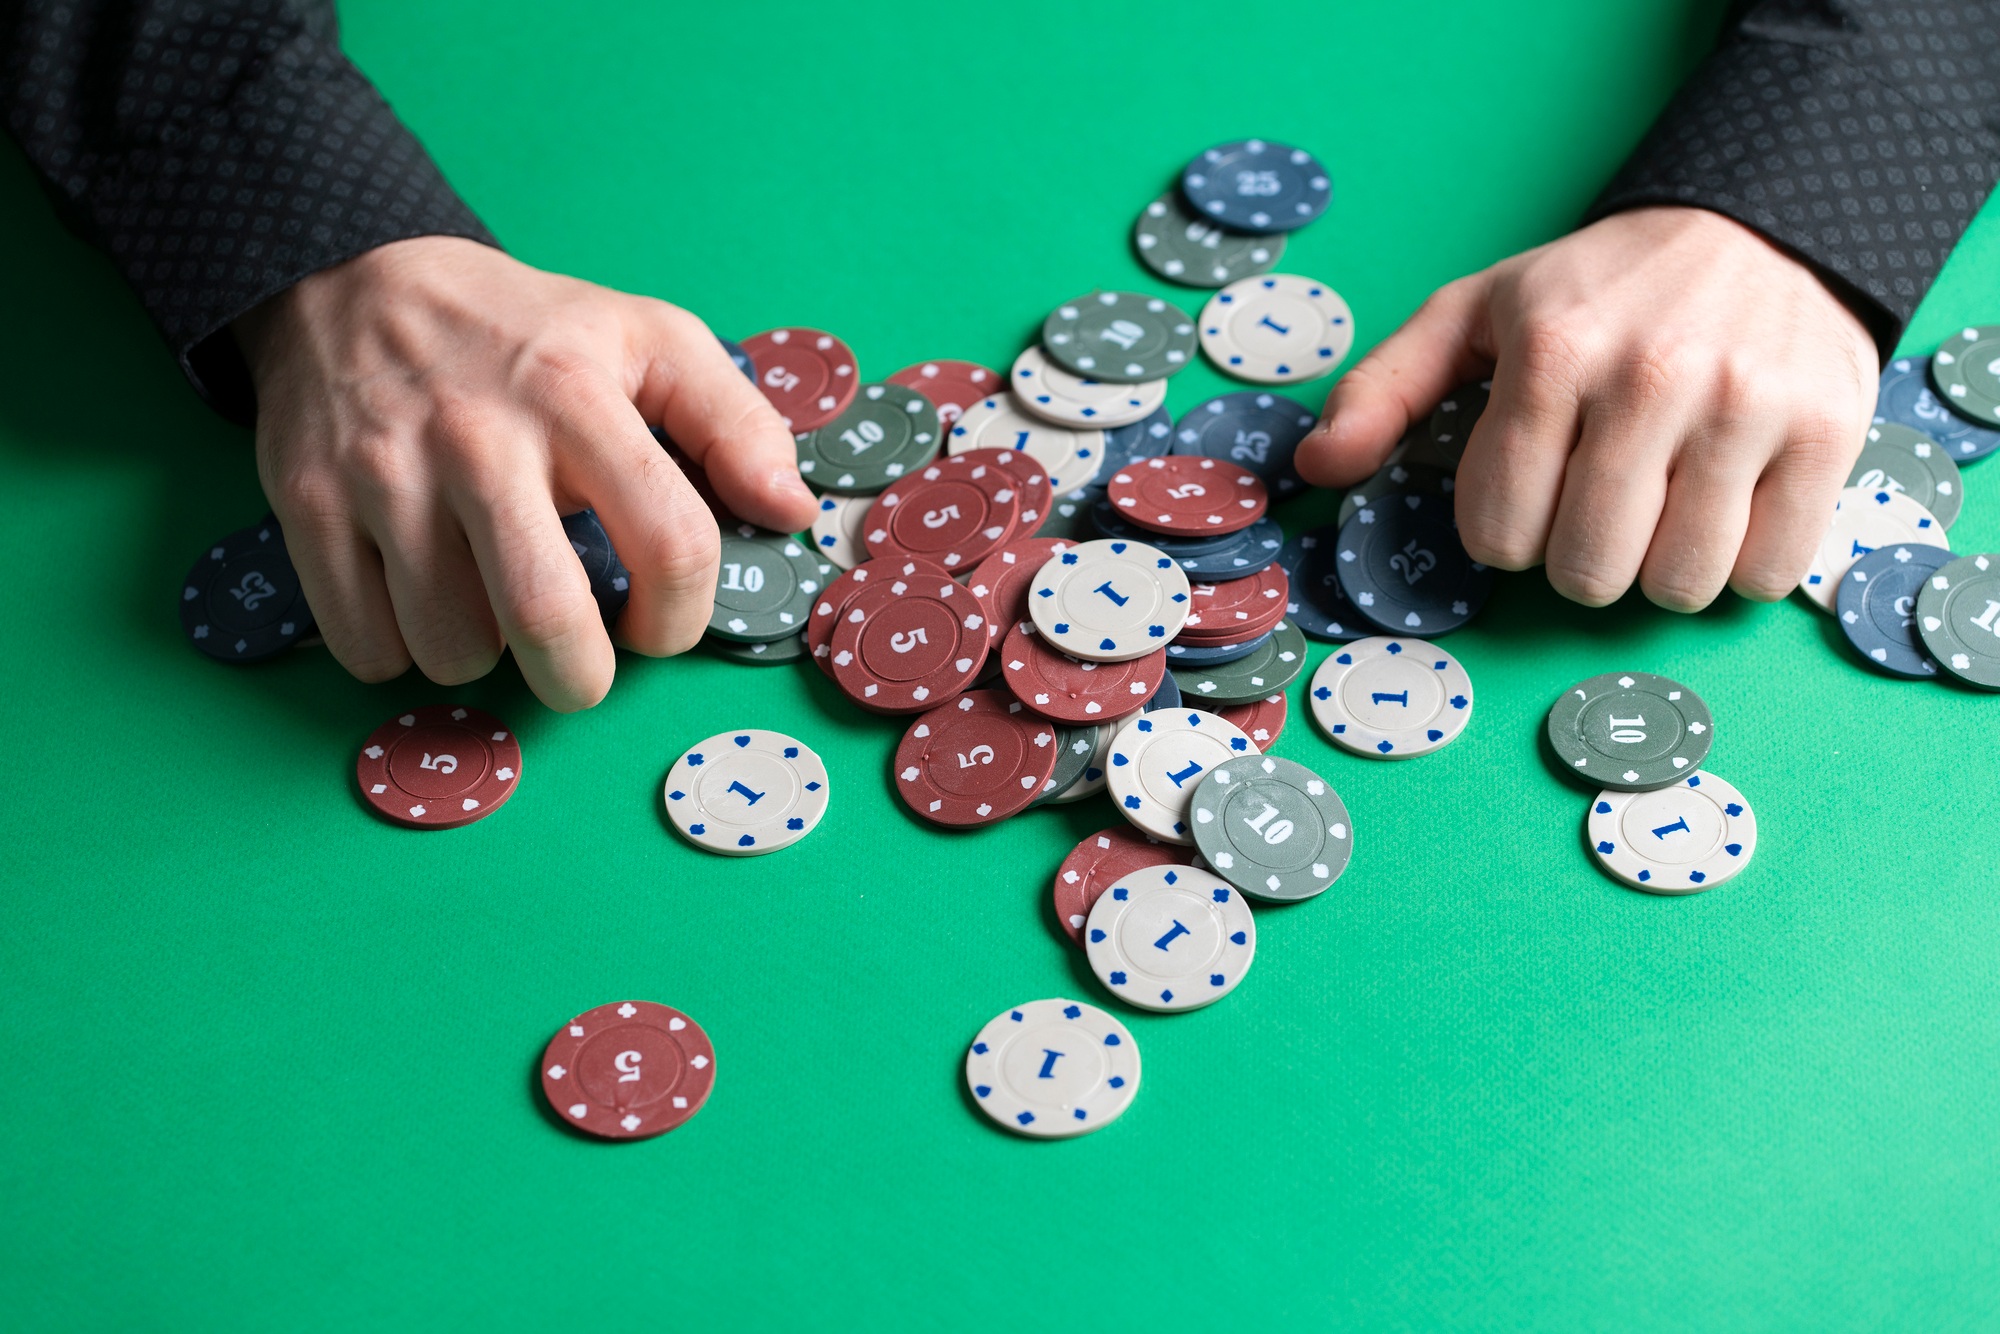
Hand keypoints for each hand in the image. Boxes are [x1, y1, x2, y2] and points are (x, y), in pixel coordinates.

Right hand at [235, 236, 817, 710]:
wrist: (354, 279)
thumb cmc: (526, 334)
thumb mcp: (648, 339)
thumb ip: (737, 423)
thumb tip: (793, 511)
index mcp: (580, 396)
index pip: (672, 543)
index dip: (682, 616)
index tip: (657, 623)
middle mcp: (480, 436)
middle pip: (549, 621)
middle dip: (580, 680)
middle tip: (581, 666)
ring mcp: (384, 472)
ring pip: (450, 649)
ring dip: (483, 659)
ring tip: (488, 605)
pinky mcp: (306, 503)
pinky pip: (365, 645)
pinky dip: (399, 653)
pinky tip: (419, 600)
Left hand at [1295, 206, 1879, 610]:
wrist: (1757, 225)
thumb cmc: (1596, 292)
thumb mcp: (1474, 316)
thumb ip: (1382, 392)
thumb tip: (1311, 467)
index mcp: (1552, 352)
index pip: (1500, 533)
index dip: (1505, 532)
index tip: (1529, 491)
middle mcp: (1653, 376)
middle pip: (1588, 571)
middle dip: (1578, 559)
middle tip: (1595, 505)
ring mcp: (1749, 405)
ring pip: (1680, 583)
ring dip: (1659, 570)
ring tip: (1661, 507)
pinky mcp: (1830, 430)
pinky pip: (1769, 573)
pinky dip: (1740, 566)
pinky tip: (1726, 509)